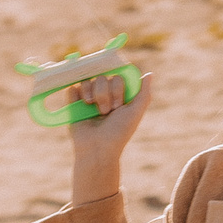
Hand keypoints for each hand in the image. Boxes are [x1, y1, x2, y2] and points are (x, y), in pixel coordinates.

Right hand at [65, 72, 150, 203]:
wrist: (98, 148)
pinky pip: (74, 87)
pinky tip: (84, 105)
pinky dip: (79, 94)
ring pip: (88, 80)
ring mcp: (88, 97)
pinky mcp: (74, 102)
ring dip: (94, 96)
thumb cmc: (119, 132)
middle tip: (107, 112)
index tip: (120, 105)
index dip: (118, 88)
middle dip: (106, 95)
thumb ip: (144, 94)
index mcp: (118, 94)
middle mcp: (103, 93)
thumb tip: (149, 74)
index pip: (118, 76)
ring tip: (96, 112)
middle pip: (103, 77)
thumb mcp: (135, 113)